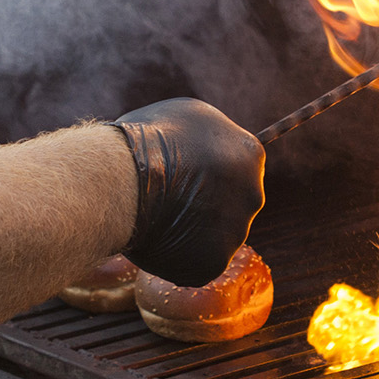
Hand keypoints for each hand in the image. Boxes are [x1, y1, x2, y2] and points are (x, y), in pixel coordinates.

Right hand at [111, 99, 265, 286]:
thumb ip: (207, 135)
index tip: (187, 174)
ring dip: (191, 231)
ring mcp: (236, 231)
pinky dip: (178, 256)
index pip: (238, 167)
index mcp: (250, 153)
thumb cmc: (146, 140)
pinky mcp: (215, 261)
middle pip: (231, 204)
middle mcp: (253, 194)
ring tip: (157, 218)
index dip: (210, 172)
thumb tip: (205, 147)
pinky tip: (156, 239)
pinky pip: (197, 262)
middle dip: (205, 204)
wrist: (126, 181)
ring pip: (214, 235)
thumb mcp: (186, 116)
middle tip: (172, 199)